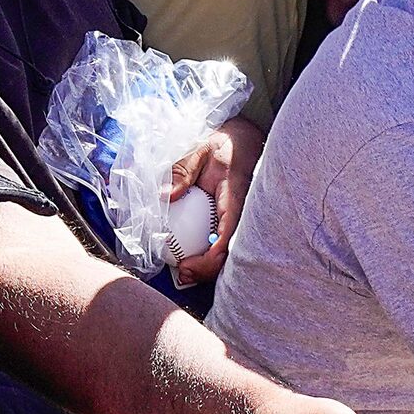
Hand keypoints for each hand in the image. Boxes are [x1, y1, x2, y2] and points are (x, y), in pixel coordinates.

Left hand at [164, 117, 262, 284]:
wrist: (248, 139)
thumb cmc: (226, 145)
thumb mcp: (201, 150)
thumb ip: (182, 171)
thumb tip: (164, 196)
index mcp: (236, 200)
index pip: (227, 237)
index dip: (209, 259)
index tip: (187, 264)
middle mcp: (244, 215)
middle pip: (231, 254)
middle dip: (208, 271)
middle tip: (183, 274)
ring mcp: (241, 219)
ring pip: (230, 253)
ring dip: (209, 268)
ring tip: (185, 273)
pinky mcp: (236, 219)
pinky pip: (226, 242)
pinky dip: (210, 256)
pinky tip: (193, 259)